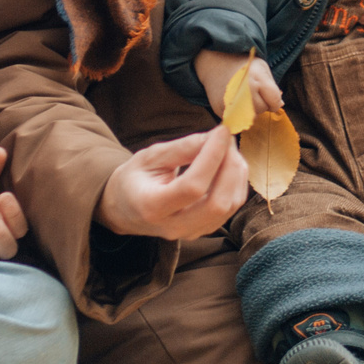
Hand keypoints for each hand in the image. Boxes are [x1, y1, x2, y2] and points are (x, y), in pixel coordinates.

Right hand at [95, 126, 248, 240]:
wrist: (126, 208)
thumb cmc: (135, 179)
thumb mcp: (150, 157)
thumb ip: (182, 148)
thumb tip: (215, 137)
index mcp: (153, 207)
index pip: (192, 187)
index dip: (212, 157)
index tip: (221, 131)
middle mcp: (174, 226)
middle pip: (218, 203)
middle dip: (230, 167)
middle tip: (228, 139)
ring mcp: (192, 232)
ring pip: (230, 206)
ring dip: (237, 173)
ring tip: (228, 148)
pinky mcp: (204, 230)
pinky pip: (231, 208)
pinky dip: (236, 182)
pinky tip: (229, 163)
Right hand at [194, 49, 281, 119]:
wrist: (215, 63)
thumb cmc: (243, 66)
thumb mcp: (262, 68)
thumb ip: (273, 88)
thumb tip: (279, 106)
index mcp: (256, 78)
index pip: (274, 101)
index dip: (274, 99)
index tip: (267, 93)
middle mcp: (243, 92)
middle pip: (262, 109)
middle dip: (261, 102)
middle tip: (252, 91)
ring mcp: (230, 102)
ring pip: (250, 117)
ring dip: (251, 109)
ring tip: (244, 96)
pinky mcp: (220, 110)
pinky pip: (237, 119)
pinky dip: (239, 113)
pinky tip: (235, 101)